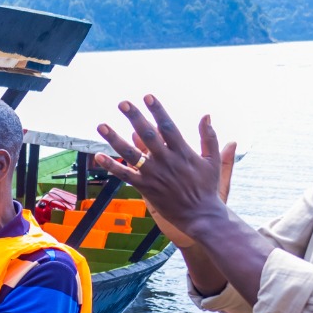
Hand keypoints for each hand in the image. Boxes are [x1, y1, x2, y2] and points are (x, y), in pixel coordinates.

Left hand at [93, 97, 234, 245]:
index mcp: (183, 152)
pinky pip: (125, 175)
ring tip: (101, 125)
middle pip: (147, 135)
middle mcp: (166, 161)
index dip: (157, 110)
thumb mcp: (213, 161)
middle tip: (122, 103)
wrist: (200, 216)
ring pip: (131, 154)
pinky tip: (99, 156)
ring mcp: (154, 175)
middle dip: (134, 117)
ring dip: (115, 139)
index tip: (148, 97)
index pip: (167, 126)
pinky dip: (112, 166)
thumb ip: (210, 137)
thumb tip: (206, 115)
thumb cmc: (207, 188)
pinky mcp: (145, 188)